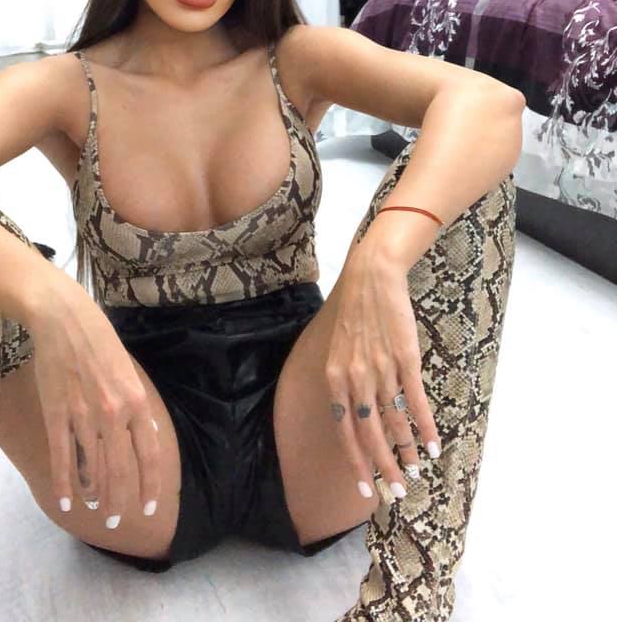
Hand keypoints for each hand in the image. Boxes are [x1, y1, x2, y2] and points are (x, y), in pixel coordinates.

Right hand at [26, 280, 160, 522]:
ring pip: (91, 468)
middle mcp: (113, 413)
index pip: (148, 455)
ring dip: (95, 496)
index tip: (150, 508)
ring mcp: (83, 416)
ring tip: (96, 512)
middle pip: (120, 470)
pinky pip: (62, 457)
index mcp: (135, 402)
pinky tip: (67, 502)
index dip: (150, 485)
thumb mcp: (130, 372)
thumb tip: (150, 433)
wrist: (64, 320)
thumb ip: (138, 406)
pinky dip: (64, 484)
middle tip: (118, 523)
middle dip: (121, 502)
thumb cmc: (100, 342)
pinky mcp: (57, 414)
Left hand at [325, 255, 439, 499]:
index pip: (343, 431)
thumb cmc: (356, 315)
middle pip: (369, 434)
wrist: (371, 277)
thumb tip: (350, 415)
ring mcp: (381, 369)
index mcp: (334, 378)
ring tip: (417, 471)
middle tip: (397, 492)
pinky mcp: (405, 359)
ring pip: (394, 421)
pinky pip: (415, 401)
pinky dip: (426, 426)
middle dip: (384, 467)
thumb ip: (343, 383)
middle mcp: (355, 378)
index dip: (355, 462)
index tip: (366, 490)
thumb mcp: (338, 351)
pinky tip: (434, 445)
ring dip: (407, 451)